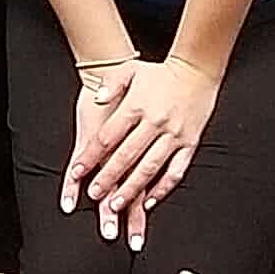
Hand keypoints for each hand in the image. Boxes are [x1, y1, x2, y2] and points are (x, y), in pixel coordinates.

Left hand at [65, 55, 214, 247]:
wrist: (197, 68)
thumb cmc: (161, 72)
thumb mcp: (130, 70)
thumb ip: (110, 84)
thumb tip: (97, 99)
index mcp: (136, 106)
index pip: (107, 137)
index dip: (91, 156)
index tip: (78, 171)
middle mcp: (154, 123)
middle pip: (126, 156)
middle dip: (107, 178)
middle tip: (94, 193)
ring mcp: (174, 135)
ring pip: (149, 168)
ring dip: (131, 189)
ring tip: (116, 205)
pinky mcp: (190, 143)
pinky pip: (176, 171)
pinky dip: (163, 188)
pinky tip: (150, 200)